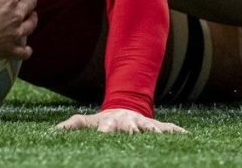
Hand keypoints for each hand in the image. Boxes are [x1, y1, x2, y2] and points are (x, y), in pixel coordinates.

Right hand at [0, 0, 37, 62]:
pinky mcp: (11, 50)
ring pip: (32, 24)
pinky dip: (26, 48)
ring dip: (32, 18)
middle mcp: (16, 17)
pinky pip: (25, 50)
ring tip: (29, 15)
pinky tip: (25, 46)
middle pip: (31, 2)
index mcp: (8, 0)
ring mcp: (15, 35)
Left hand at [55, 108, 185, 133]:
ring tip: (160, 134)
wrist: (124, 106)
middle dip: (133, 130)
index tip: (103, 135)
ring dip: (155, 131)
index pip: (107, 128)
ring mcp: (143, 123)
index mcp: (111, 122)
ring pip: (151, 127)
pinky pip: (167, 127)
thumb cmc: (104, 120)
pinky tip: (187, 135)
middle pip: (131, 127)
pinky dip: (177, 130)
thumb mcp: (88, 121)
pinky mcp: (154, 125)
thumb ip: (73, 125)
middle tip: (135, 134)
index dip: (105, 131)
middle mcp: (128, 122)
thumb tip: (55, 131)